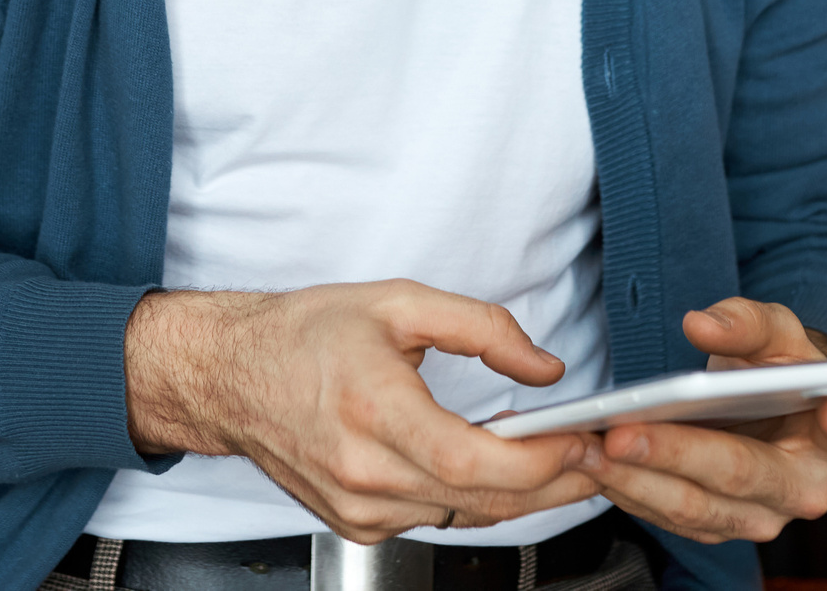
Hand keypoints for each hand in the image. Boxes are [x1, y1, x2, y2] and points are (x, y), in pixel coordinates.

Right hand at [123, 281, 598, 542]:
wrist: (232, 376)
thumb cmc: (306, 335)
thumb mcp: (400, 302)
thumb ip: (483, 329)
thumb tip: (545, 369)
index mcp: (372, 411)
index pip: (471, 462)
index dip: (537, 462)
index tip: (580, 442)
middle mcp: (362, 473)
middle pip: (480, 501)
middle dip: (551, 484)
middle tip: (594, 457)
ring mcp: (357, 508)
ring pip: (464, 517)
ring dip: (520, 494)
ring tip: (559, 461)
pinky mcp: (356, 525)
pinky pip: (434, 520)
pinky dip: (473, 499)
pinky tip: (495, 470)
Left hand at [577, 297, 826, 544]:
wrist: (762, 406)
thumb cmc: (777, 367)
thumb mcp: (774, 329)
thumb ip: (745, 321)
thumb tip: (701, 323)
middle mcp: (804, 488)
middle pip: (740, 474)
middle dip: (675, 454)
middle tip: (622, 433)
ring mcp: (759, 515)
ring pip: (693, 506)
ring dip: (633, 479)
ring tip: (585, 447)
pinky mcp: (716, 525)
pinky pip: (666, 516)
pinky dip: (624, 489)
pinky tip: (588, 463)